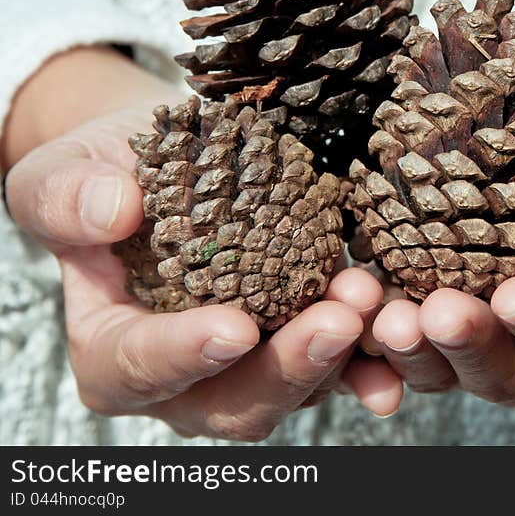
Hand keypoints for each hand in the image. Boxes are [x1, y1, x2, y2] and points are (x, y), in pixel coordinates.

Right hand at [3, 47, 402, 439]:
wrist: (174, 161)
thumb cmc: (111, 170)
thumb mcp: (65, 168)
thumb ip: (65, 195)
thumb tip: (111, 210)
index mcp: (113, 346)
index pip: (137, 368)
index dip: (183, 356)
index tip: (232, 328)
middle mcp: (185, 374)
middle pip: (232, 401)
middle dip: (287, 368)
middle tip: (336, 322)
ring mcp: (250, 363)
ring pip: (296, 386)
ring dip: (341, 354)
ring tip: (370, 298)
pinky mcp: (300, 337)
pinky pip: (340, 361)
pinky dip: (373, 352)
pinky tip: (402, 324)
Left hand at [371, 103, 514, 404]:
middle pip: (501, 370)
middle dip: (469, 344)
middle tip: (438, 312)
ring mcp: (466, 341)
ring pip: (436, 368)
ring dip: (408, 349)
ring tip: (383, 314)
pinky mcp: (415, 320)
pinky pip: (385, 347)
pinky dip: (361, 339)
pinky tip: (343, 308)